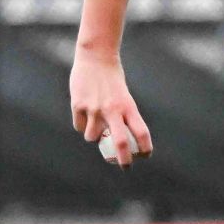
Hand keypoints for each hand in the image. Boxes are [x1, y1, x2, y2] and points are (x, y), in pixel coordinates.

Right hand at [70, 49, 152, 167]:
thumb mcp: (123, 97)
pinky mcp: (78, 106)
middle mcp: (113, 109)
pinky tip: (83, 110)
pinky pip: (79, 126)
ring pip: (92, 137)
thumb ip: (121, 117)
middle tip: (126, 166)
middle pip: (120, 142)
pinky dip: (81, 124)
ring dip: (93, 135)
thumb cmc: (112, 79)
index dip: (145, 148)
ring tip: (94, 120)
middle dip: (124, 159)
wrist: (96, 57)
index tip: (145, 156)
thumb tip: (114, 142)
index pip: (141, 132)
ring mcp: (94, 109)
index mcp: (128, 106)